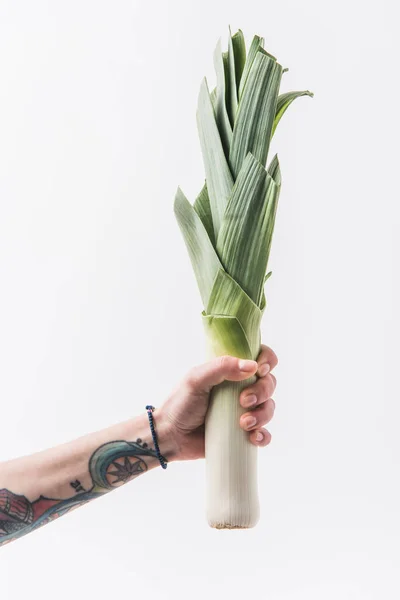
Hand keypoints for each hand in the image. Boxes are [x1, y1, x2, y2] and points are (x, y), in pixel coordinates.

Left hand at [159, 345, 277, 460]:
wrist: (170, 437)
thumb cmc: (180, 403)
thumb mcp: (196, 379)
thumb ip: (221, 367)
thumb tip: (252, 367)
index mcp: (231, 372)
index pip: (260, 357)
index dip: (267, 361)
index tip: (260, 370)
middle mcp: (241, 389)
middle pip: (269, 383)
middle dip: (262, 391)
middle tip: (243, 401)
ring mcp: (243, 411)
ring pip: (269, 408)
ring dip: (263, 415)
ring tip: (243, 424)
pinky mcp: (242, 434)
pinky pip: (264, 434)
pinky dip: (264, 436)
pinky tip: (253, 438)